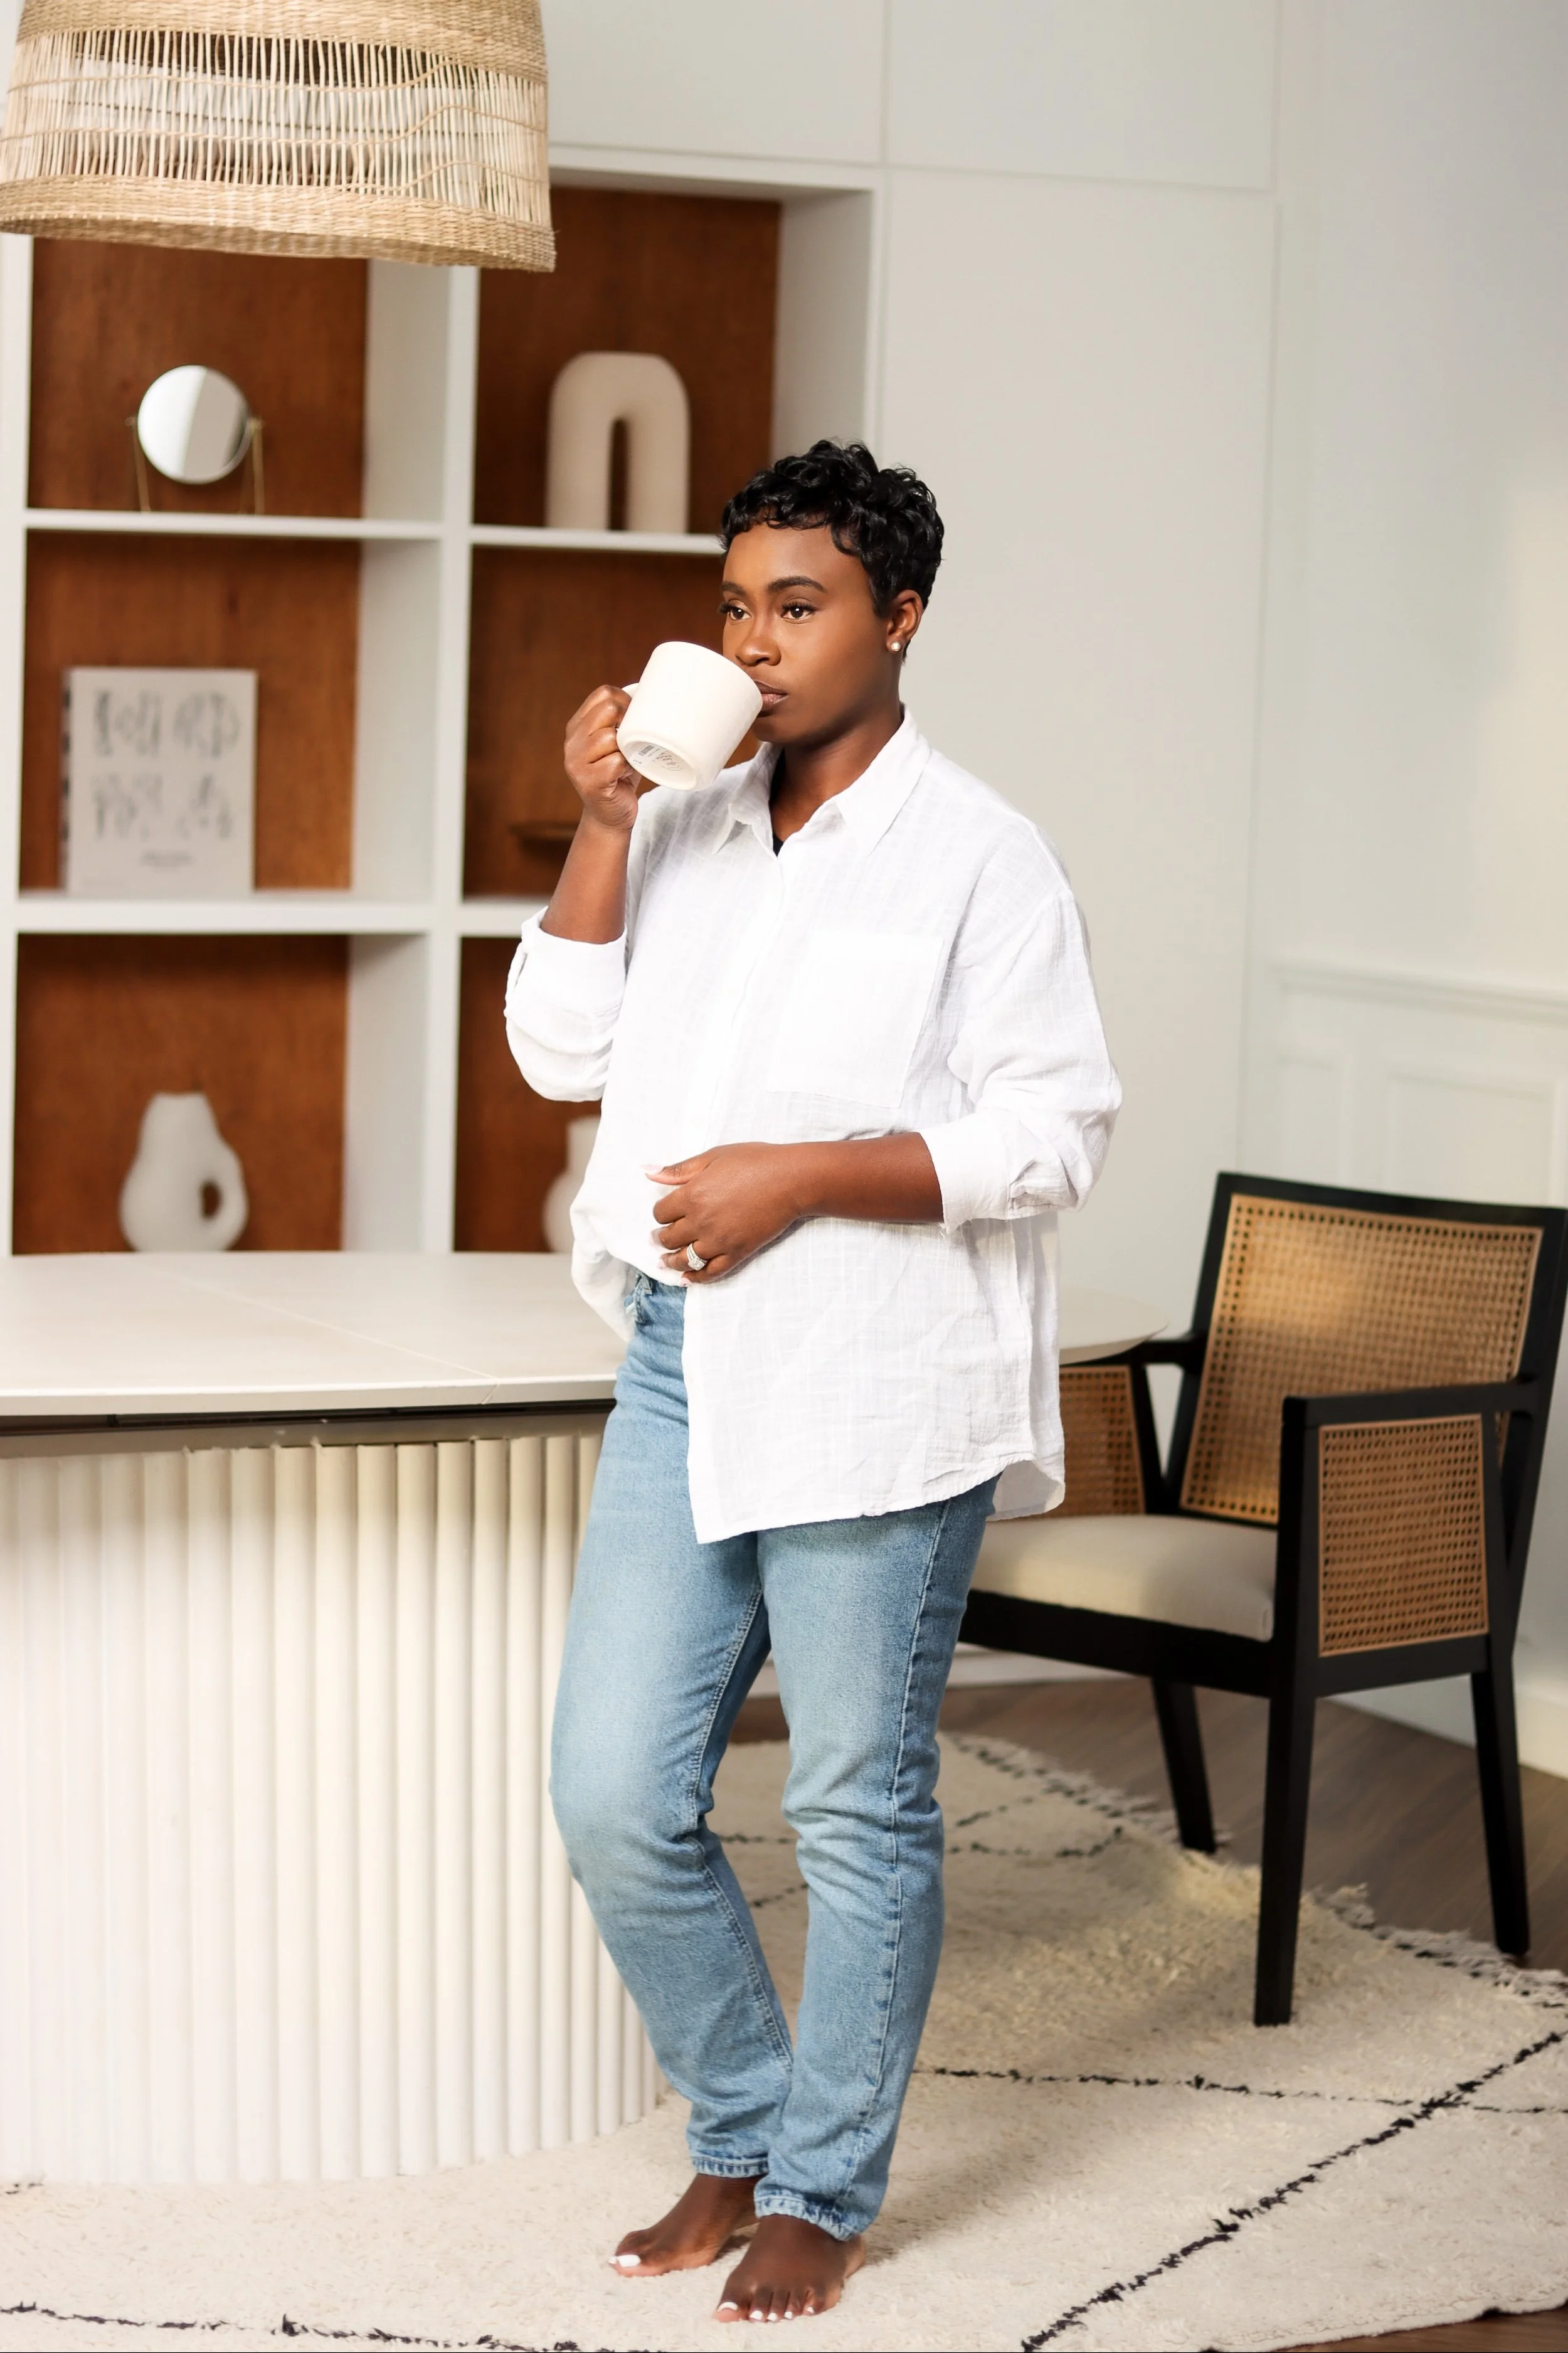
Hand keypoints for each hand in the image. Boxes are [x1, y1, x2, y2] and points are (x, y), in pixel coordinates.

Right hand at [564, 684, 647, 833]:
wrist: (610, 816)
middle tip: (633, 740)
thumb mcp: (614, 744)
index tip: (635, 717)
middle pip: (608, 710)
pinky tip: (624, 776)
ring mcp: (576, 762)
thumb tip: (648, 695)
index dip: (625, 700)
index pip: (602, 694)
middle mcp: (572, 742)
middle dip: (628, 722)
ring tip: (627, 762)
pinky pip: (617, 762)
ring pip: (611, 737)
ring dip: (628, 749)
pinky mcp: (588, 782)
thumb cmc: (618, 776)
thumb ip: (619, 722)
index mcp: (577, 727)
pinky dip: (627, 768)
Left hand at [650, 1144, 812, 1281]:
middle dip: (662, 1237)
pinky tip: (687, 1278)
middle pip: (669, 1238)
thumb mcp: (713, 1156)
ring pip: (685, 1259)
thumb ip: (679, 1169)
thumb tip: (648, 1171)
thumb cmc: (754, 1161)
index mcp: (692, 1195)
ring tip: (666, 1261)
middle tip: (660, 1238)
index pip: (660, 1213)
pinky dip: (696, 1278)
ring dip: (671, 1261)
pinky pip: (710, 1272)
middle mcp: (701, 1221)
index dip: (660, 1213)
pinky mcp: (737, 1253)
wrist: (791, 1180)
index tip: (665, 1212)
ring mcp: (719, 1240)